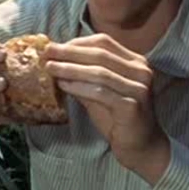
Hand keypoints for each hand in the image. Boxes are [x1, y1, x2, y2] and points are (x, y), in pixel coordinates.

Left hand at [44, 34, 170, 184]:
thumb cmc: (119, 118)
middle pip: (100, 54)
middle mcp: (141, 71)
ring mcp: (139, 88)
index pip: (104, 42)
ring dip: (71, 69)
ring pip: (100, 72)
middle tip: (47, 52)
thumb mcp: (99, 92)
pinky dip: (79, 87)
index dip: (77, 43)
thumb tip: (55, 63)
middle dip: (70, 52)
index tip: (54, 46)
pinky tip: (63, 85)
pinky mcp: (132, 105)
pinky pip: (100, 92)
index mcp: (136, 61)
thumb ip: (83, 77)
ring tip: (50, 68)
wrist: (141, 147)